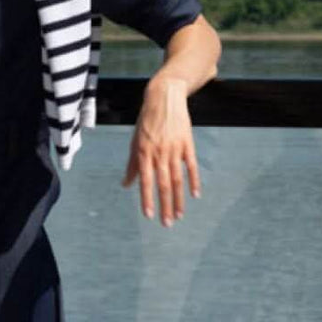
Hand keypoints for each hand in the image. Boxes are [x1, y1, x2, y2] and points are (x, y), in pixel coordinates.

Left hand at [121, 73, 201, 226]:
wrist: (164, 97)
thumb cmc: (146, 121)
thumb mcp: (135, 141)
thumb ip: (132, 165)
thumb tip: (126, 185)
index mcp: (143, 153)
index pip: (145, 181)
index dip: (147, 200)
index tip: (149, 216)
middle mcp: (159, 153)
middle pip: (163, 185)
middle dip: (165, 206)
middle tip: (167, 224)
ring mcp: (174, 149)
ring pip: (177, 179)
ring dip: (179, 199)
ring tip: (179, 215)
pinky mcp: (187, 143)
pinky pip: (191, 166)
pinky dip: (194, 181)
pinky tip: (195, 195)